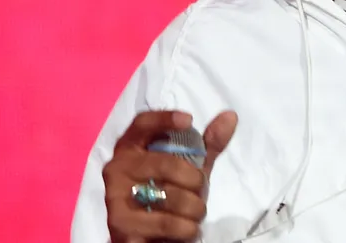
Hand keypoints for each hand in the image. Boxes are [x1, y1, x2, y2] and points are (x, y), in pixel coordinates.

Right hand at [103, 110, 237, 242]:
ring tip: (192, 215)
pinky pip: (168, 223)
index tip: (188, 120)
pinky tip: (185, 230)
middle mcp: (116, 168)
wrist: (149, 237)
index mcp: (130, 148)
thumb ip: (209, 144)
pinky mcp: (120, 224)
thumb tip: (231, 116)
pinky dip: (187, 229)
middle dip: (195, 181)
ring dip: (195, 209)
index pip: (142, 124)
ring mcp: (115, 196)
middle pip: (167, 164)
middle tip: (199, 192)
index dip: (163, 119)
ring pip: (171, 197)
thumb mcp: (191, 168)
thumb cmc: (169, 195)